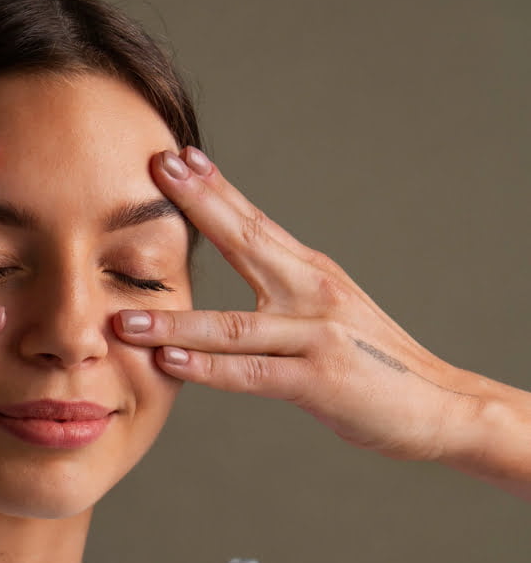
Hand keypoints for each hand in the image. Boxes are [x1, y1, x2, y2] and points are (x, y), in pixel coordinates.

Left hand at [115, 146, 478, 462]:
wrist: (438, 405)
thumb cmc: (369, 363)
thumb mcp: (322, 313)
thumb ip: (278, 291)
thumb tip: (236, 262)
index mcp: (310, 273)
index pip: (254, 221)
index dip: (214, 188)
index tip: (175, 157)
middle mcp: (313, 293)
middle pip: (247, 242)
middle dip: (199, 206)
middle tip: (156, 173)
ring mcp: (316, 335)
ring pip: (233, 325)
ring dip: (175, 321)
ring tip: (123, 318)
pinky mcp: (318, 380)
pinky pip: (252, 374)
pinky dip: (208, 368)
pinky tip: (170, 361)